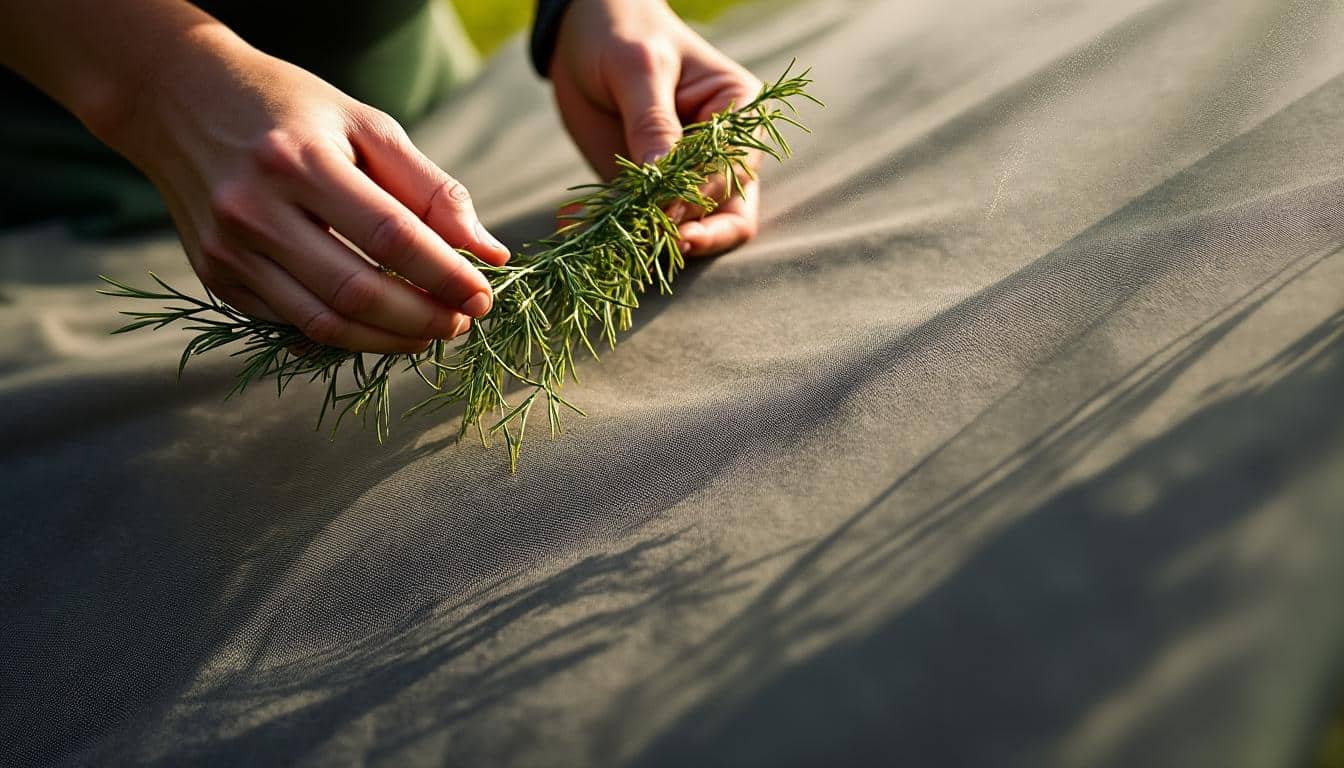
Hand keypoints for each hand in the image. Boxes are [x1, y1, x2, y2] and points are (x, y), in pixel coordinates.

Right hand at [105, 23, 508, 353]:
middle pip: (357, 291)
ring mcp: (228, 249)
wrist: (178, 98)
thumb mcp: (366, 125)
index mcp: (299, 160)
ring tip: (432, 330)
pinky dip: (347, 333)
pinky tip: (381, 324)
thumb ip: (431, 189)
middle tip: (463, 321)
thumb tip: (489, 251)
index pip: (391, 236)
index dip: (446, 274)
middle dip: (424, 317)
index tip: (484, 294)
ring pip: (324, 322)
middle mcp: (254, 209)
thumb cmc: (290, 109)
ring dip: (390, 338)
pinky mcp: (216, 276)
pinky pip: (294, 323)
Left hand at [549, 0, 763, 256]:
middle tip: (645, 245)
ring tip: (594, 230)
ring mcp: (687, 179)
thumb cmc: (622, 32)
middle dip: (685, 234)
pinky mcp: (650, 193)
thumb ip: (653, 123)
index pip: (733, 173)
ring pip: (687, 232)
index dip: (699, 198)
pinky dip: (611, 232)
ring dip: (642, 240)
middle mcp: (723, 155)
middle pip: (727, 216)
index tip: (660, 209)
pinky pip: (641, 227)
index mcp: (738, 116)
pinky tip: (571, 221)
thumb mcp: (638, 67)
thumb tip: (663, 183)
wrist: (580, 35)